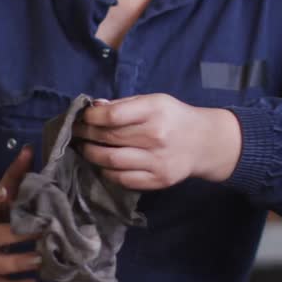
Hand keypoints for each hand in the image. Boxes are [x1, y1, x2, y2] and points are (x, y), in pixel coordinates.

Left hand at [73, 94, 242, 190]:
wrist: (204, 143)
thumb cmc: (174, 118)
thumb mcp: (154, 101)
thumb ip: (125, 105)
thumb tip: (94, 107)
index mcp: (155, 111)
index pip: (113, 115)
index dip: (92, 117)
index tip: (83, 117)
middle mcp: (156, 136)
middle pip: (109, 138)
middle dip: (86, 134)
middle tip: (76, 133)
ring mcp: (157, 161)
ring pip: (111, 161)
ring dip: (91, 154)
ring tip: (84, 148)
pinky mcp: (158, 180)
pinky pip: (123, 179)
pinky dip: (107, 172)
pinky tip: (103, 165)